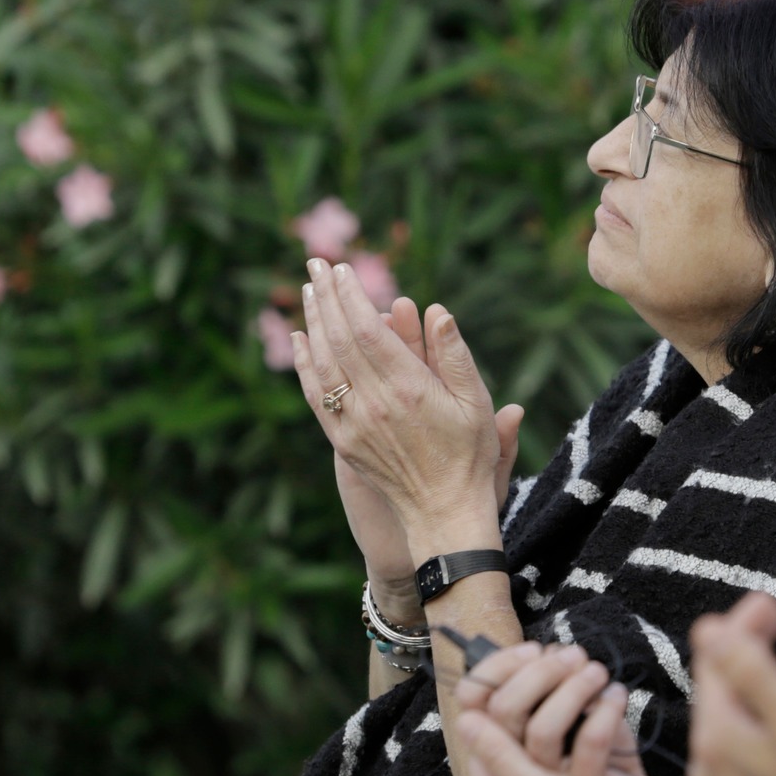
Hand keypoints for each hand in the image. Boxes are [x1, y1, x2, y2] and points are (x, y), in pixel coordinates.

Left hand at [329, 298, 524, 606]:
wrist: (443, 512)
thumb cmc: (469, 455)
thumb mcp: (476, 402)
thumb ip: (453, 355)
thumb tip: (436, 311)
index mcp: (409, 389)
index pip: (366, 330)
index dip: (350, 296)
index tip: (341, 269)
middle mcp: (374, 403)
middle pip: (338, 338)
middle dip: (325, 297)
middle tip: (315, 263)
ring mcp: (353, 423)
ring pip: (322, 362)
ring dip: (311, 322)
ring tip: (307, 291)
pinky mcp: (342, 441)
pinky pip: (315, 394)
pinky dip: (303, 363)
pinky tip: (300, 340)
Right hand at [455, 644, 740, 775]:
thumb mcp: (551, 767)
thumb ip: (537, 724)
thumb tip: (539, 661)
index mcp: (496, 774)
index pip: (474, 709)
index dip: (496, 672)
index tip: (532, 649)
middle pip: (503, 713)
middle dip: (537, 672)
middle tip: (570, 654)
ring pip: (544, 727)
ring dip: (573, 687)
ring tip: (597, 671)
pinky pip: (592, 743)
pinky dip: (606, 711)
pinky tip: (619, 695)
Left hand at [687, 594, 775, 775]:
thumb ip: (754, 675)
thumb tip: (707, 629)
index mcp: (718, 740)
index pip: (714, 660)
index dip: (741, 623)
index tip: (771, 601)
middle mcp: (708, 767)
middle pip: (718, 687)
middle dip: (742, 645)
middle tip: (775, 613)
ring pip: (728, 715)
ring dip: (749, 679)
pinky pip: (739, 744)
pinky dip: (756, 713)